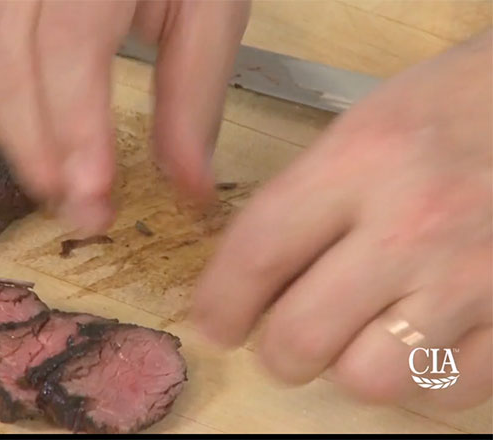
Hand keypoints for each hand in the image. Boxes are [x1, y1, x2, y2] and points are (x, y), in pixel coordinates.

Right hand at [0, 0, 248, 234]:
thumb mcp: (209, 10)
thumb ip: (195, 95)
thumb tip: (190, 188)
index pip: (68, 42)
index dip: (75, 125)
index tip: (92, 195)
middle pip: (8, 63)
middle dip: (41, 153)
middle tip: (83, 211)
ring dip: (1, 134)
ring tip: (50, 176)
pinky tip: (11, 129)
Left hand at [192, 30, 491, 408]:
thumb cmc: (463, 104)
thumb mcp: (369, 122)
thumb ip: (306, 194)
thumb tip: (251, 271)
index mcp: (364, 159)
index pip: (258, 252)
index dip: (220, 302)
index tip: (214, 321)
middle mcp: (414, 224)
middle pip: (301, 337)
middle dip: (278, 351)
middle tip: (285, 339)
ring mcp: (473, 277)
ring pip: (368, 378)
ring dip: (350, 364)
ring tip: (361, 332)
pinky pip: (445, 389)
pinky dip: (420, 376)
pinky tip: (421, 337)